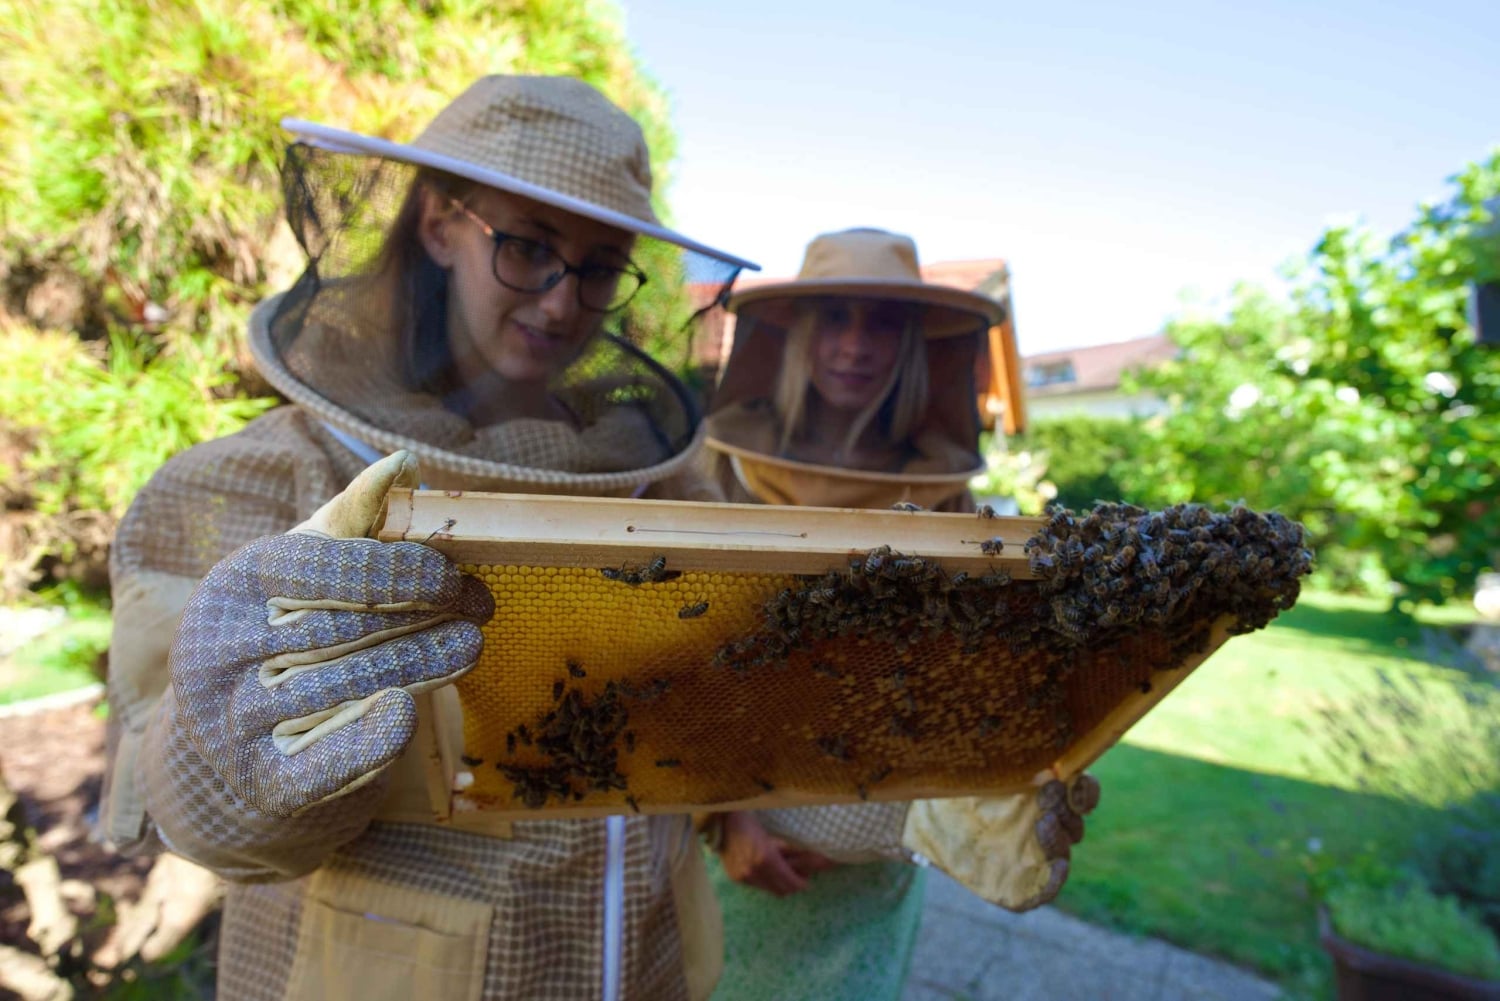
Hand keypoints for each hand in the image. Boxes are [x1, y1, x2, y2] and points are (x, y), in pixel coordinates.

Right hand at [170, 452, 493, 817]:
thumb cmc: (282, 632)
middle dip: (424, 617)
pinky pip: (323, 764)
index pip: (325, 569)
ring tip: (470, 646)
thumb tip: (403, 464)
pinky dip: (370, 740)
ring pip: (345, 687)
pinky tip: (409, 713)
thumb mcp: (302, 570)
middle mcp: (221, 652)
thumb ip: (352, 518)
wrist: (226, 746)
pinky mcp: (261, 783)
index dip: (400, 572)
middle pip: (343, 629)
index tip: (453, 578)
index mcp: (233, 586)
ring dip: (421, 666)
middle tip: (480, 610)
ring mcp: (234, 723)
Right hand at [718, 811, 837, 896]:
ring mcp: (743, 877)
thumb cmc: (751, 822)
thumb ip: (792, 850)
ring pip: (770, 890)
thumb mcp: (775, 835)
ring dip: (779, 884)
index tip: (807, 880)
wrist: (723, 822)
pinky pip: (757, 886)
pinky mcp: (736, 878)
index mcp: (766, 859)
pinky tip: (767, 870)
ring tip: (783, 872)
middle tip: (798, 876)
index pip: (789, 882)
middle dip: (792, 885)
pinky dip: (766, 881)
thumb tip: (816, 859)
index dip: (801, 883)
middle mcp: (754, 872)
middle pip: (781, 891)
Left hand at [899, 772, 1100, 911]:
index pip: (1082, 794)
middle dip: (1066, 810)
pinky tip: (1057, 867)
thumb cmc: (954, 783)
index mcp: (1043, 793)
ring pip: (1063, 851)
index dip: (1085, 791)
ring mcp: (1031, 854)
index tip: (1071, 782)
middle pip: (1074, 822)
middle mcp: (1043, 823)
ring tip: (1042, 825)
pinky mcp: (1016, 883)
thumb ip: (1009, 755)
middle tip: (1046, 797)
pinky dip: (1056, 880)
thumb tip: (1029, 733)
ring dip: (1060, 838)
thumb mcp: (980, 764)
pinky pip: (1045, 888)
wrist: (921, 818)